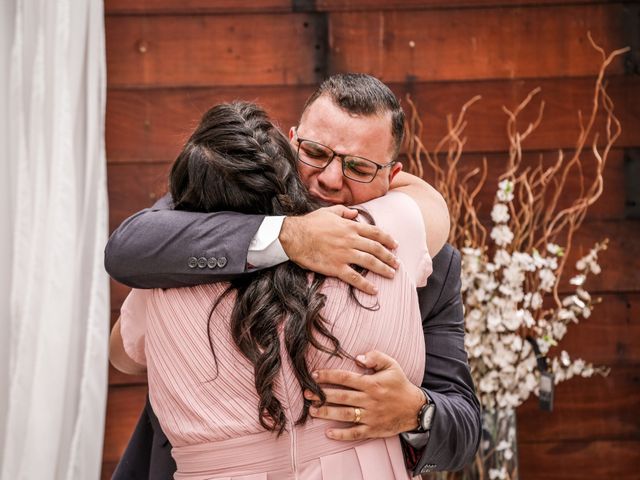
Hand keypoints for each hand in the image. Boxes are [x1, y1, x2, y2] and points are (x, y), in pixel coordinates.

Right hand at [279, 206, 398, 294]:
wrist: (294, 236)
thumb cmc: (310, 223)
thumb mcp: (329, 211)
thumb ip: (344, 212)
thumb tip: (356, 214)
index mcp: (350, 226)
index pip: (375, 233)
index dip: (388, 239)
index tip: (395, 245)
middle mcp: (351, 240)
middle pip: (376, 249)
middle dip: (389, 257)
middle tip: (397, 263)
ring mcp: (344, 254)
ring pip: (370, 262)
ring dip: (383, 269)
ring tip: (392, 274)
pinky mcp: (336, 267)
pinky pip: (354, 277)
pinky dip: (365, 284)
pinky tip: (374, 290)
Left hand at [304, 350, 425, 440]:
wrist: (415, 409)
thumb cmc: (400, 384)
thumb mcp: (392, 365)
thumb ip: (375, 357)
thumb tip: (357, 357)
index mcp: (372, 383)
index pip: (345, 378)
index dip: (328, 376)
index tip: (314, 376)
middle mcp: (369, 400)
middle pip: (341, 397)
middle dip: (322, 395)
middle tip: (306, 394)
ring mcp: (371, 416)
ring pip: (345, 415)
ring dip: (327, 413)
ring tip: (312, 411)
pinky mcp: (373, 430)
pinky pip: (355, 433)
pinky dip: (342, 434)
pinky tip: (328, 433)